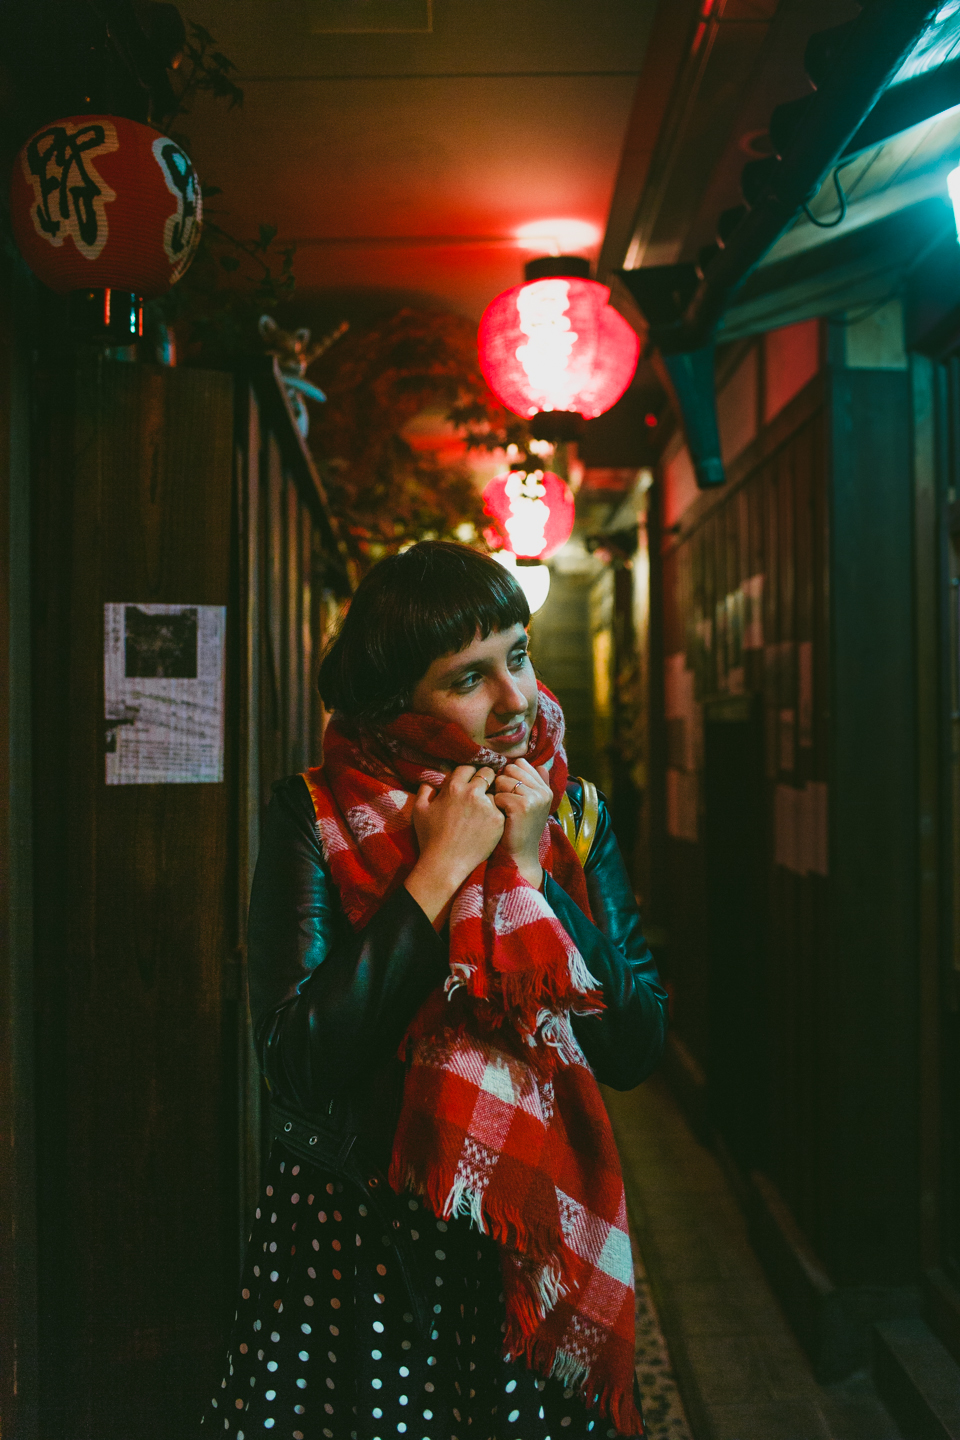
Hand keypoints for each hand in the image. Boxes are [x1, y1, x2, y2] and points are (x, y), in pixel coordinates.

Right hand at [404, 766, 503, 922]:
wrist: (445, 864)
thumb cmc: (430, 838)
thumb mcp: (419, 811)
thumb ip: (425, 791)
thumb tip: (430, 783)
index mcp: (454, 787)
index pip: (468, 767)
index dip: (469, 772)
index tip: (471, 779)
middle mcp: (473, 793)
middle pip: (488, 773)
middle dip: (486, 778)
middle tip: (484, 788)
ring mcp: (488, 806)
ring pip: (496, 791)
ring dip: (492, 796)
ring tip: (487, 808)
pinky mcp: (498, 820)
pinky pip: (502, 809)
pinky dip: (497, 813)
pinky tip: (490, 823)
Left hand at [492, 759, 551, 887]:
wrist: (519, 855)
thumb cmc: (519, 829)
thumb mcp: (532, 805)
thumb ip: (536, 784)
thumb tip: (541, 765)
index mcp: (545, 789)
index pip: (521, 764)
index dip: (509, 774)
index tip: (509, 791)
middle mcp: (543, 791)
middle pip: (510, 769)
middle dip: (501, 783)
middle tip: (505, 802)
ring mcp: (534, 798)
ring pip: (503, 780)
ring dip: (497, 794)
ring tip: (504, 810)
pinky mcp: (522, 806)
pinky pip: (499, 795)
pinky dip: (495, 805)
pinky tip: (501, 817)